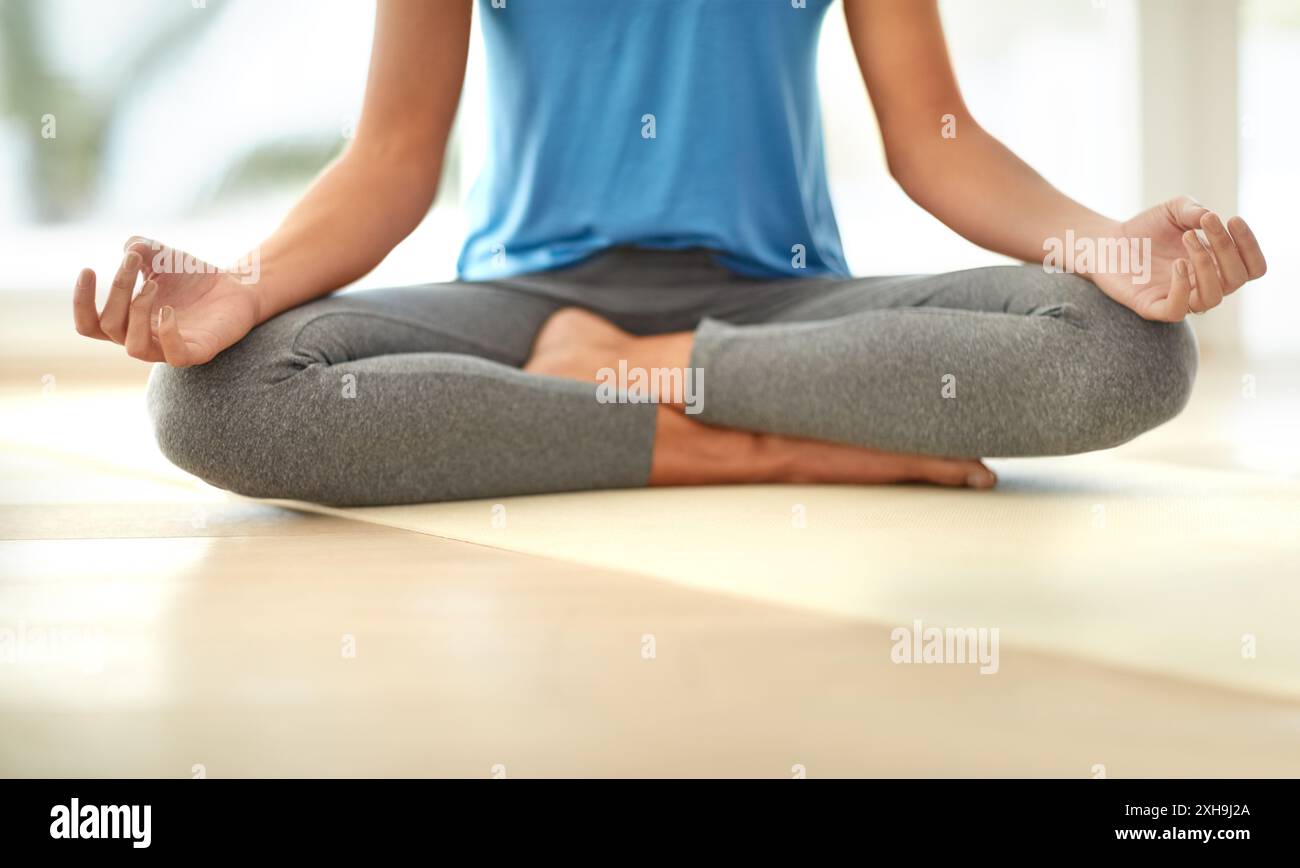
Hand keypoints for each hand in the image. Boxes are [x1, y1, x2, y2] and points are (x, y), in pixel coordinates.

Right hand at [73, 237, 260, 365]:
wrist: (235, 286)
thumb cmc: (191, 277)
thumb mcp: (161, 255)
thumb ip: (139, 248)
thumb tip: (130, 249)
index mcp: (128, 321)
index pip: (89, 325)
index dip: (81, 301)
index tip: (89, 269)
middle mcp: (144, 338)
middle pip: (110, 326)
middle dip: (116, 290)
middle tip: (135, 263)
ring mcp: (169, 348)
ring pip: (134, 347)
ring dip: (137, 312)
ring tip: (152, 285)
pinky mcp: (199, 351)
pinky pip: (175, 355)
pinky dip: (168, 333)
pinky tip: (170, 309)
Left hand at [1091, 196, 1266, 321]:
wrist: (1107, 240)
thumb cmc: (1146, 228)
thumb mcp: (1175, 210)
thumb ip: (1195, 210)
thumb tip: (1211, 218)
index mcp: (1216, 266)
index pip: (1252, 268)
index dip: (1250, 246)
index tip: (1234, 219)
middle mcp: (1202, 286)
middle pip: (1235, 280)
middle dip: (1227, 249)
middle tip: (1206, 223)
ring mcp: (1178, 298)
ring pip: (1212, 298)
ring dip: (1206, 265)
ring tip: (1188, 238)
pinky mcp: (1152, 307)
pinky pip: (1177, 310)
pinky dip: (1182, 288)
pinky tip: (1178, 263)